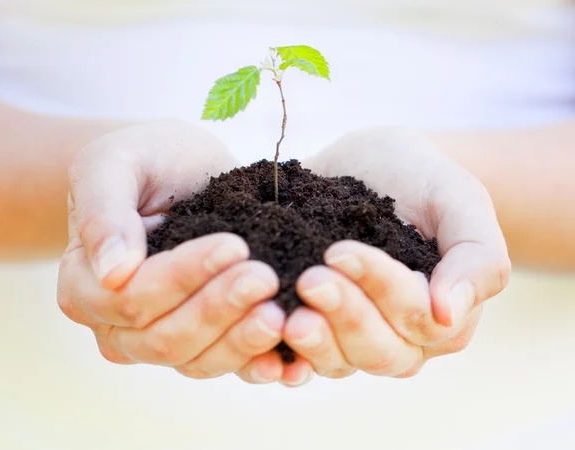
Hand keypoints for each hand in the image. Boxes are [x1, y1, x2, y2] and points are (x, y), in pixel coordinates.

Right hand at [57, 120, 301, 383]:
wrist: (178, 170)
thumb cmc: (144, 160)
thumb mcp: (113, 164)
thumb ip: (103, 212)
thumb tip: (112, 273)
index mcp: (85, 284)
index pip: (132, 298)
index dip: (183, 277)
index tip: (234, 246)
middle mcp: (116, 325)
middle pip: (165, 338)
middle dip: (219, 309)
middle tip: (266, 279)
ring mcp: (158, 339)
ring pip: (196, 360)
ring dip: (241, 341)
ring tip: (282, 314)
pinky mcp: (200, 341)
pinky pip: (224, 365)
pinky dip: (255, 365)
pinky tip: (286, 359)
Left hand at [282, 127, 510, 378]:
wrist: (375, 165)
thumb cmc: (421, 178)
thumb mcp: (459, 200)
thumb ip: (475, 256)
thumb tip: (448, 314)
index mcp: (442, 311)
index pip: (418, 318)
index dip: (380, 288)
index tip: (339, 251)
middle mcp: (402, 335)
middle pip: (379, 350)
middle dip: (344, 316)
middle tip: (309, 280)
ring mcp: (357, 336)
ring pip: (340, 362)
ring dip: (314, 342)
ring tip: (285, 315)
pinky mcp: (319, 327)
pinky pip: (303, 359)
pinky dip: (283, 361)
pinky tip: (264, 352)